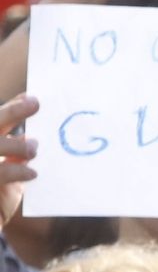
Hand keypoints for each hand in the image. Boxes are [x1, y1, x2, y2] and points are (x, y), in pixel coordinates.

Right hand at [0, 93, 39, 230]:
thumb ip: (17, 156)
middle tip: (35, 104)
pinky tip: (32, 174)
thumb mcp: (9, 173)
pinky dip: (16, 171)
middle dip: (10, 112)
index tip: (31, 98)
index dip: (10, 107)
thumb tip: (34, 138)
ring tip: (34, 148)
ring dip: (14, 144)